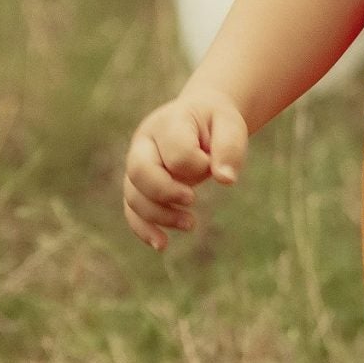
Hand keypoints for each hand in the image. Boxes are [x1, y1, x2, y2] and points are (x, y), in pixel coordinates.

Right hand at [122, 89, 247, 250]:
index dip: (198, 165)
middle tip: (192, 199)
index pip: (176, 152)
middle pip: (140, 172)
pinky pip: (132, 211)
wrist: (200, 118)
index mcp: (167, 124)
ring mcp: (137, 165)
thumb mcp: (230, 124)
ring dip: (160, 216)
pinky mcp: (139, 185)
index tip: (212, 163)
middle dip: (166, 192)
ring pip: (134, 196)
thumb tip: (226, 180)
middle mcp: (144, 144)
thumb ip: (229, 147)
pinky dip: (144, 229)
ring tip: (190, 224)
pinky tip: (162, 244)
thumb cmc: (216, 122)